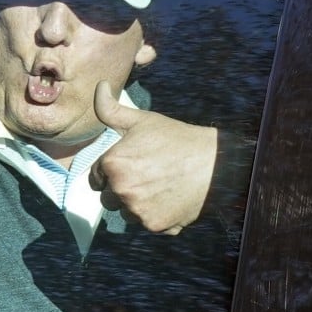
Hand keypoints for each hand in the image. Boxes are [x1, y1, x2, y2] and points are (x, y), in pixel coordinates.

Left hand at [89, 80, 217, 233]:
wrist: (215, 164)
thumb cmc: (177, 139)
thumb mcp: (142, 120)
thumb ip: (111, 108)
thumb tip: (99, 86)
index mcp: (112, 164)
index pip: (96, 177)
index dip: (112, 171)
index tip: (133, 165)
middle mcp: (120, 190)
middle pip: (108, 198)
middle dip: (122, 189)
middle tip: (148, 175)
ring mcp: (136, 210)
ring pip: (125, 213)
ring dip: (136, 204)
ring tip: (159, 186)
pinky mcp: (154, 225)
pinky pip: (145, 223)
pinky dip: (155, 215)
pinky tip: (170, 198)